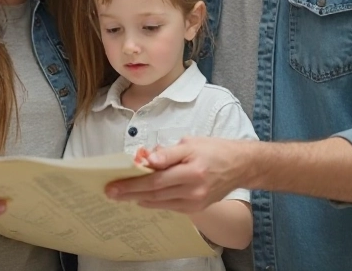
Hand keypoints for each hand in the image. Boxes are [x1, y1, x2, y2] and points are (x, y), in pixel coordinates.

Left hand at [106, 137, 248, 212]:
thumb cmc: (213, 150)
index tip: (114, 185)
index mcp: (192, 171)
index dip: (133, 183)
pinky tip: (142, 198)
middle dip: (130, 193)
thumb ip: (167, 153)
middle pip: (155, 194)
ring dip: (139, 199)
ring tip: (122, 195)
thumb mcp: (190, 143)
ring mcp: (196, 202)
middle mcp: (194, 190)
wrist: (240, 166)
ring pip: (161, 202)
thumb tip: (146, 160)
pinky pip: (170, 206)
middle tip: (111, 193)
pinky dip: (154, 202)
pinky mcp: (197, 208)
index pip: (155, 180)